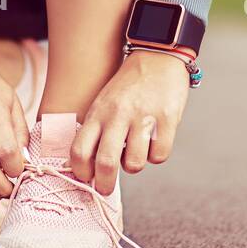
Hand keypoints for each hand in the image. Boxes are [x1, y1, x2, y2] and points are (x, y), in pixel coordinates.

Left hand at [70, 49, 190, 194]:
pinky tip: (153, 144)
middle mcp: (117, 116)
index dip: (80, 172)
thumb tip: (89, 167)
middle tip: (105, 190)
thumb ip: (95, 131)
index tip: (85, 179)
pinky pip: (159, 155)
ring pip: (134, 163)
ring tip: (135, 155)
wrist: (157, 57)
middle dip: (103, 184)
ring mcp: (143, 117)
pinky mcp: (167, 118)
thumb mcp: (103, 104)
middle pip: (105, 162)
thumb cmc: (127, 88)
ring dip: (134, 166)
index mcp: (98, 113)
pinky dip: (156, 156)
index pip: (79, 150)